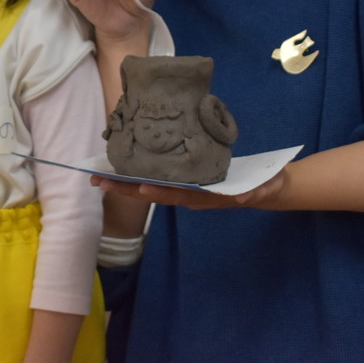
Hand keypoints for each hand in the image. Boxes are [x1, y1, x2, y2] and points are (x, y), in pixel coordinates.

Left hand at [90, 165, 290, 211]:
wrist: (263, 187)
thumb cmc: (263, 184)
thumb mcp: (264, 187)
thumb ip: (257, 191)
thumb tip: (246, 196)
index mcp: (206, 197)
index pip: (179, 195)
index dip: (161, 192)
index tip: (141, 188)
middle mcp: (190, 195)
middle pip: (155, 193)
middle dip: (127, 189)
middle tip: (99, 182)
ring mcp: (185, 189)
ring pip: (151, 187)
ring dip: (125, 183)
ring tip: (99, 177)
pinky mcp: (183, 179)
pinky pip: (157, 178)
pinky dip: (137, 174)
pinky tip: (120, 167)